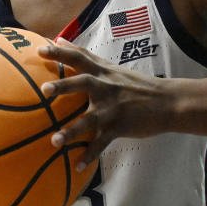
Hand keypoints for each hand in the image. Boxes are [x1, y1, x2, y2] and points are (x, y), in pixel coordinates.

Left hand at [39, 37, 175, 167]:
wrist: (166, 101)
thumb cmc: (135, 84)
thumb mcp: (111, 67)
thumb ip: (85, 56)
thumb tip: (60, 39)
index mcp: (103, 73)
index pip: (80, 57)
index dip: (60, 52)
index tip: (40, 49)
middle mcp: (106, 88)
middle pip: (83, 83)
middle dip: (64, 86)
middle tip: (44, 89)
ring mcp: (113, 108)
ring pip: (90, 119)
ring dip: (72, 131)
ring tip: (54, 141)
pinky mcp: (120, 126)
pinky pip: (102, 142)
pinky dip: (90, 155)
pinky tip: (77, 166)